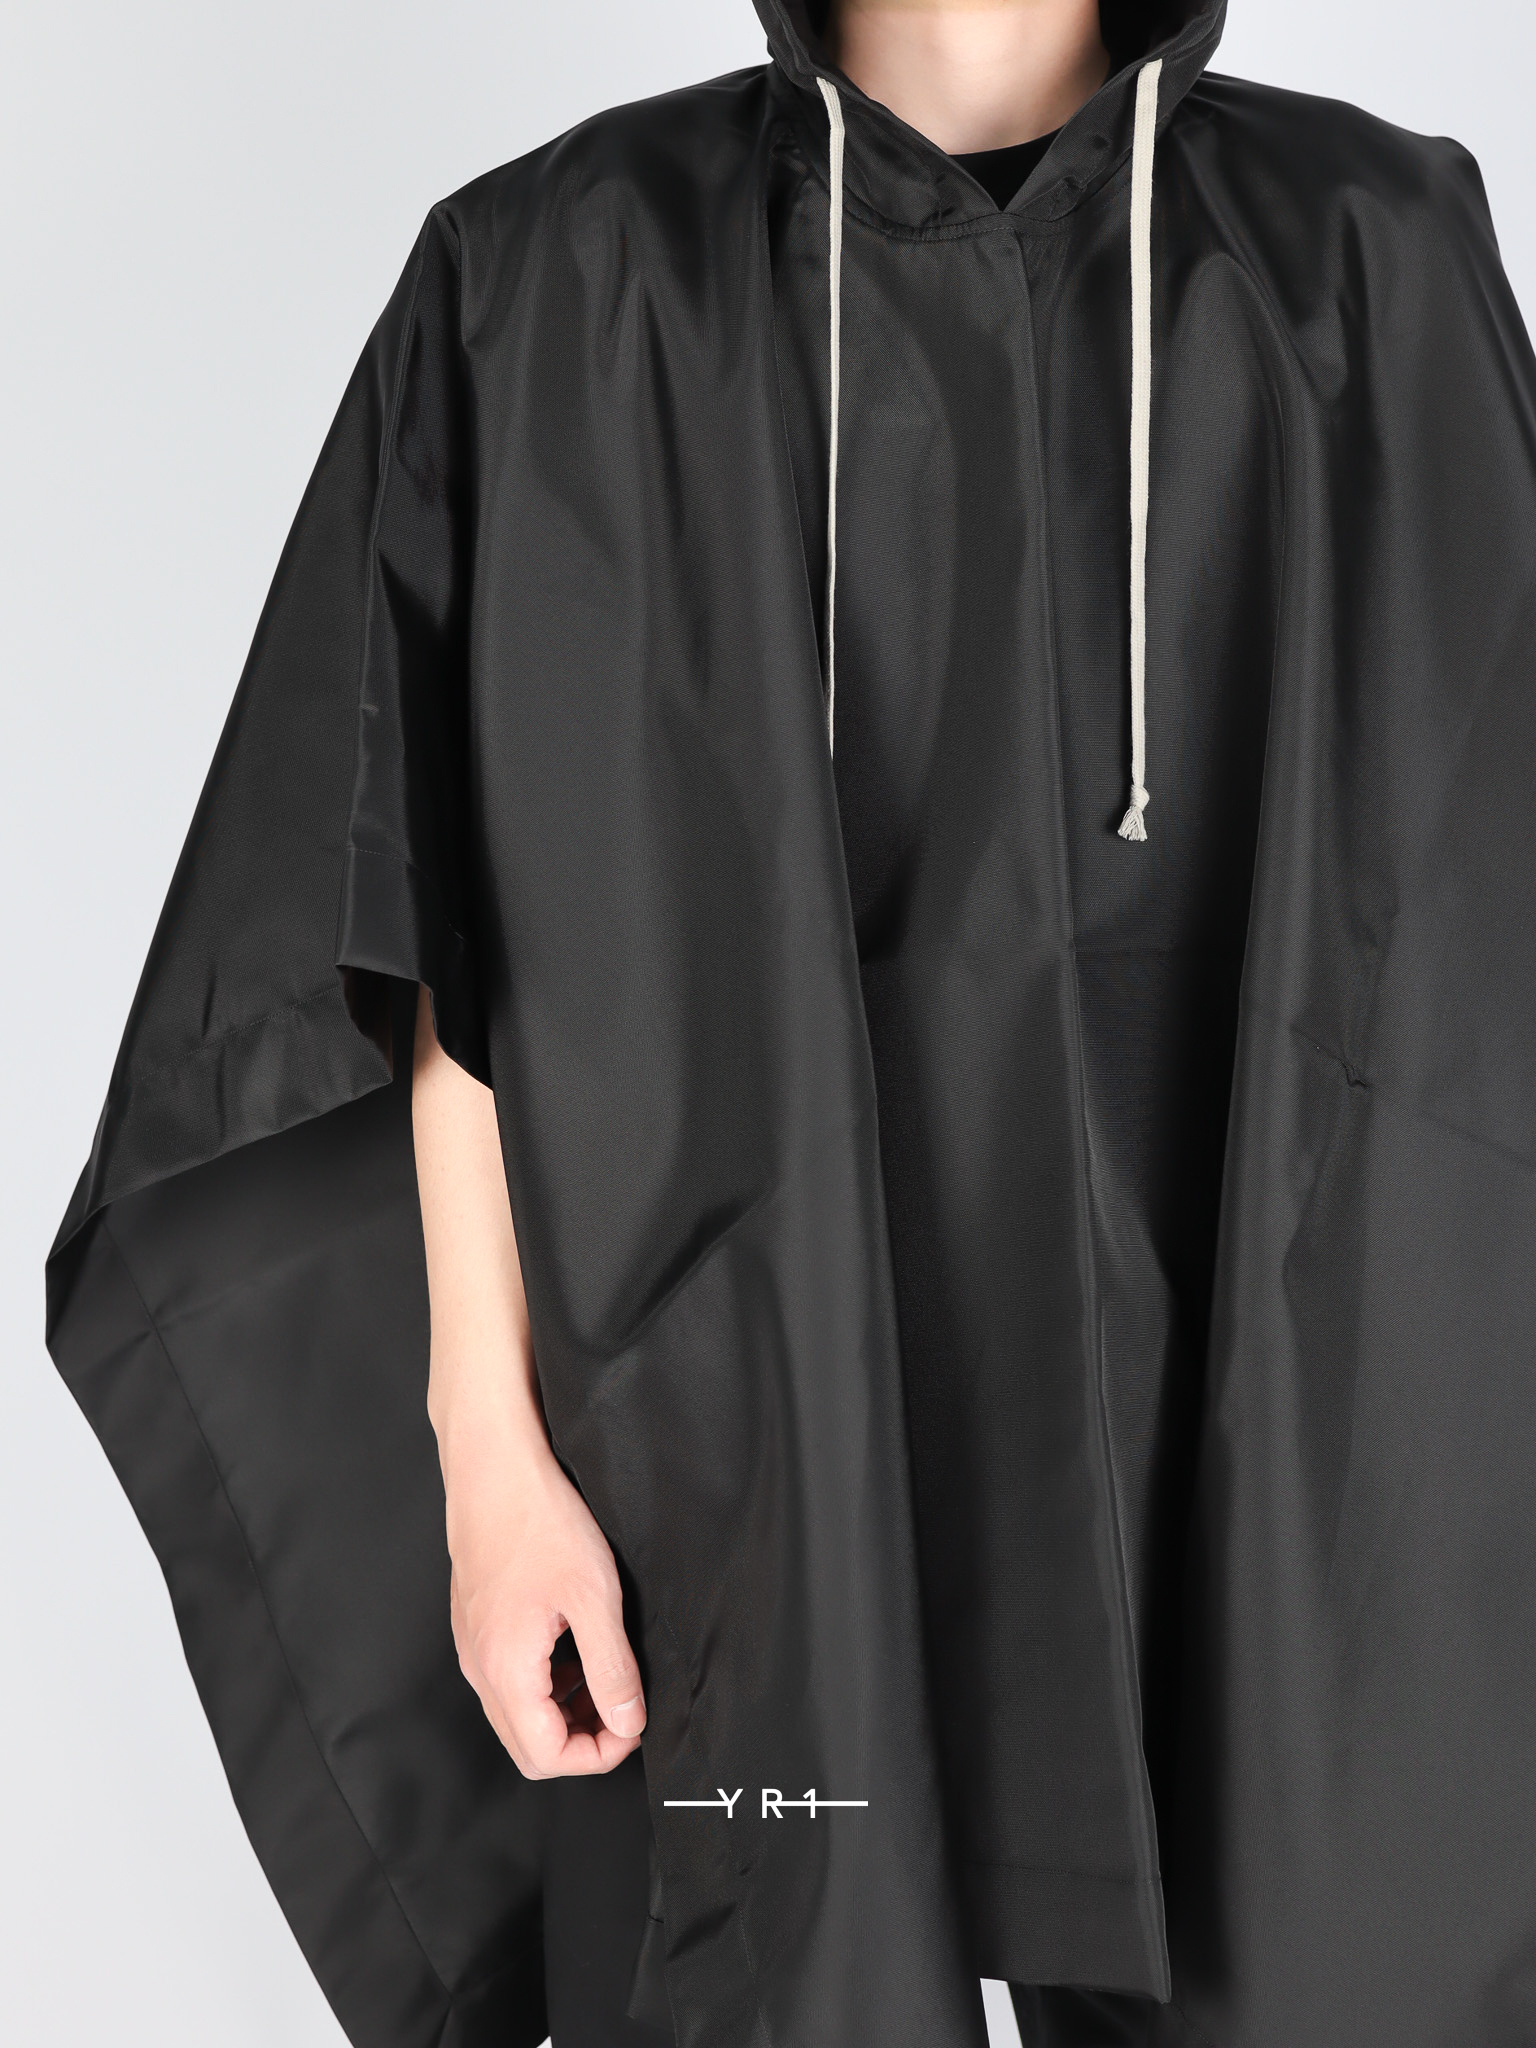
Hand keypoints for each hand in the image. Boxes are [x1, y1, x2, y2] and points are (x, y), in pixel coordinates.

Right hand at [442, 1424, 646, 1777]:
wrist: (494, 1467)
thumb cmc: (540, 1521)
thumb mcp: (594, 1598)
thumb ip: (611, 1669)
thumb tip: (628, 1723)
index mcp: (505, 1671)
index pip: (546, 1757)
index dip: (598, 1755)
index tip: (634, 1725)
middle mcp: (479, 1667)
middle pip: (527, 1745)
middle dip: (580, 1741)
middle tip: (623, 1710)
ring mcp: (473, 1645)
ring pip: (517, 1712)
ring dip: (564, 1711)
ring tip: (606, 1677)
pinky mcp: (476, 1622)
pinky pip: (509, 1677)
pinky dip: (546, 1682)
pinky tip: (575, 1646)